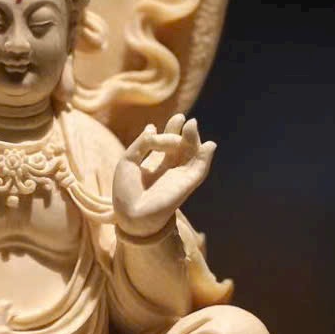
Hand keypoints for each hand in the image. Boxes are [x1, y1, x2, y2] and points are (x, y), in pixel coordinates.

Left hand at [112, 114, 215, 239]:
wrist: (131, 215)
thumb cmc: (125, 192)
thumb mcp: (128, 161)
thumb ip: (141, 144)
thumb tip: (152, 127)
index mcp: (155, 164)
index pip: (167, 143)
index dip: (171, 129)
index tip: (175, 118)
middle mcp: (169, 169)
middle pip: (182, 146)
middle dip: (184, 132)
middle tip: (184, 118)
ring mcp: (179, 176)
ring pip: (192, 154)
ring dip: (194, 140)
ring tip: (192, 125)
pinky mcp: (186, 184)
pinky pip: (199, 169)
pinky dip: (205, 157)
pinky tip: (209, 145)